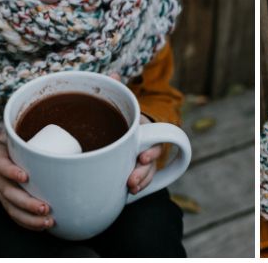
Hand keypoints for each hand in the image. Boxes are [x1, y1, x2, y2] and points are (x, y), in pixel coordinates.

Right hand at [0, 134, 53, 230]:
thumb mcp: (4, 135)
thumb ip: (19, 127)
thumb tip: (41, 112)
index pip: (1, 166)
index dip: (11, 172)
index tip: (25, 176)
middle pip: (10, 194)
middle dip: (27, 203)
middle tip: (45, 207)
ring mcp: (1, 193)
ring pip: (13, 209)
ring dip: (30, 218)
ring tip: (48, 220)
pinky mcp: (5, 203)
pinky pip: (14, 216)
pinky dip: (28, 223)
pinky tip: (43, 226)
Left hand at [106, 72, 161, 193]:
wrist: (120, 129)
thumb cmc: (122, 116)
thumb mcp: (122, 103)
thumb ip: (118, 90)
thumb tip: (112, 75)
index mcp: (145, 128)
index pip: (156, 140)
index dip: (152, 150)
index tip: (143, 157)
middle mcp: (148, 144)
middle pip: (152, 161)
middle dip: (145, 172)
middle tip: (132, 179)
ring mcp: (143, 159)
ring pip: (149, 173)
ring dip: (141, 181)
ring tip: (130, 188)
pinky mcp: (135, 170)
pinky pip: (142, 181)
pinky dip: (138, 186)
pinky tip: (128, 193)